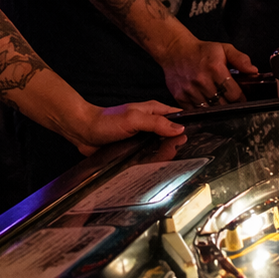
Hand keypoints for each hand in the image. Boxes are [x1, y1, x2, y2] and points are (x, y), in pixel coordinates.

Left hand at [70, 100, 185, 156]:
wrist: (84, 132)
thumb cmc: (106, 121)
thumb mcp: (134, 119)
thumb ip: (157, 123)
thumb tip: (179, 129)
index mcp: (154, 110)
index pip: (178, 116)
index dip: (187, 125)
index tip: (194, 136)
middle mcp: (151, 123)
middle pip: (172, 134)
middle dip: (176, 144)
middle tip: (177, 152)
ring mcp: (144, 136)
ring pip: (162, 146)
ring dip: (164, 154)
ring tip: (166, 161)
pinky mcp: (136, 148)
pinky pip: (150, 156)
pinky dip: (153, 161)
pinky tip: (155, 167)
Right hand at [162, 36, 256, 109]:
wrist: (174, 50)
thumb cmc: (201, 51)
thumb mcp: (224, 49)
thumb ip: (241, 59)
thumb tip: (254, 71)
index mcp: (215, 68)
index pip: (234, 93)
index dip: (241, 98)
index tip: (242, 98)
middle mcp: (202, 80)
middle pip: (223, 104)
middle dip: (230, 105)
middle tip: (232, 102)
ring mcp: (190, 90)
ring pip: (209, 110)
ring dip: (217, 109)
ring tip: (220, 103)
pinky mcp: (180, 97)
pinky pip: (195, 111)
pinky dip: (202, 112)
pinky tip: (206, 106)